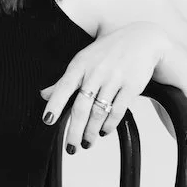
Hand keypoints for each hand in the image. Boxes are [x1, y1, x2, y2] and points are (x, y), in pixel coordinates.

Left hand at [40, 21, 168, 150]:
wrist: (142, 39)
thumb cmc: (108, 51)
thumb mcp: (84, 60)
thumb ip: (65, 80)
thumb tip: (44, 95)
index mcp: (80, 64)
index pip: (64, 87)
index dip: (55, 105)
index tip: (48, 121)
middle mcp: (96, 71)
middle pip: (81, 106)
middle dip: (74, 130)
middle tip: (71, 147)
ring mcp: (114, 78)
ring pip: (99, 112)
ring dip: (91, 131)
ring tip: (87, 142)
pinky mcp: (131, 86)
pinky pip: (117, 111)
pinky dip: (109, 125)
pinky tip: (104, 131)